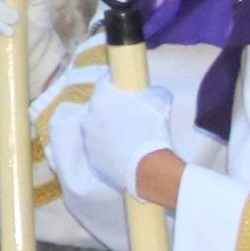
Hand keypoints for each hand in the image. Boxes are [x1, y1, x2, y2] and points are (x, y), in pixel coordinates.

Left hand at [83, 83, 179, 208]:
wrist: (147, 167)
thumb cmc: (153, 131)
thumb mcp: (160, 102)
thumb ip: (155, 92)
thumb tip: (154, 91)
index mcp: (101, 99)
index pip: (104, 83)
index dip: (116, 84)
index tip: (125, 88)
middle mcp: (89, 117)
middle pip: (99, 108)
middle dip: (113, 110)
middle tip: (131, 117)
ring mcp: (88, 140)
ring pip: (98, 130)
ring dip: (109, 132)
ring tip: (130, 139)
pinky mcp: (92, 159)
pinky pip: (100, 151)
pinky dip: (110, 151)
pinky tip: (125, 154)